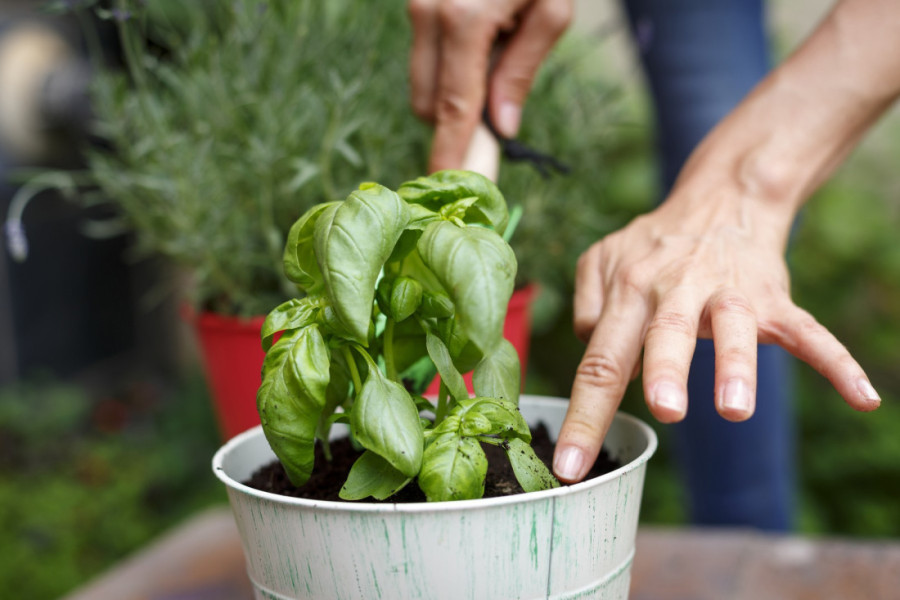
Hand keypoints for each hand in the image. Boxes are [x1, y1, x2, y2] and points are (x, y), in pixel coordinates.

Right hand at [407, 0, 571, 171]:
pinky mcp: (416, 4)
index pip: (453, 104)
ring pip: (422, 84)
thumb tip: (502, 127)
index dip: (449, 150)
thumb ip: (522, 70)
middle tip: (499, 93)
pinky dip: (448, 64)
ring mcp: (417, 6)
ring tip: (494, 48)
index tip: (444, 182)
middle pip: (427, 103)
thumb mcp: (551, 11)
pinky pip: (425, 58)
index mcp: (464, 18)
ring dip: (452, 87)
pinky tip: (481, 35)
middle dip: (457, 115)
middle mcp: (429, 13)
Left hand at [551, 182, 880, 483]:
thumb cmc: (653, 245)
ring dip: (736, 364)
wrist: (720, 200)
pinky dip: (836, 362)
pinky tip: (862, 396)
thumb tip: (593, 350)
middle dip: (666, 373)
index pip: (601, 360)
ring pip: (734, 327)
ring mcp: (727, 294)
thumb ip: (587, 305)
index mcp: (629, 290)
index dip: (585, 416)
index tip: (569, 467)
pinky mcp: (772, 299)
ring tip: (736, 406)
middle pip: (666, 335)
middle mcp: (675, 291)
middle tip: (665, 413)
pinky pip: (807, 331)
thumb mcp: (602, 260)